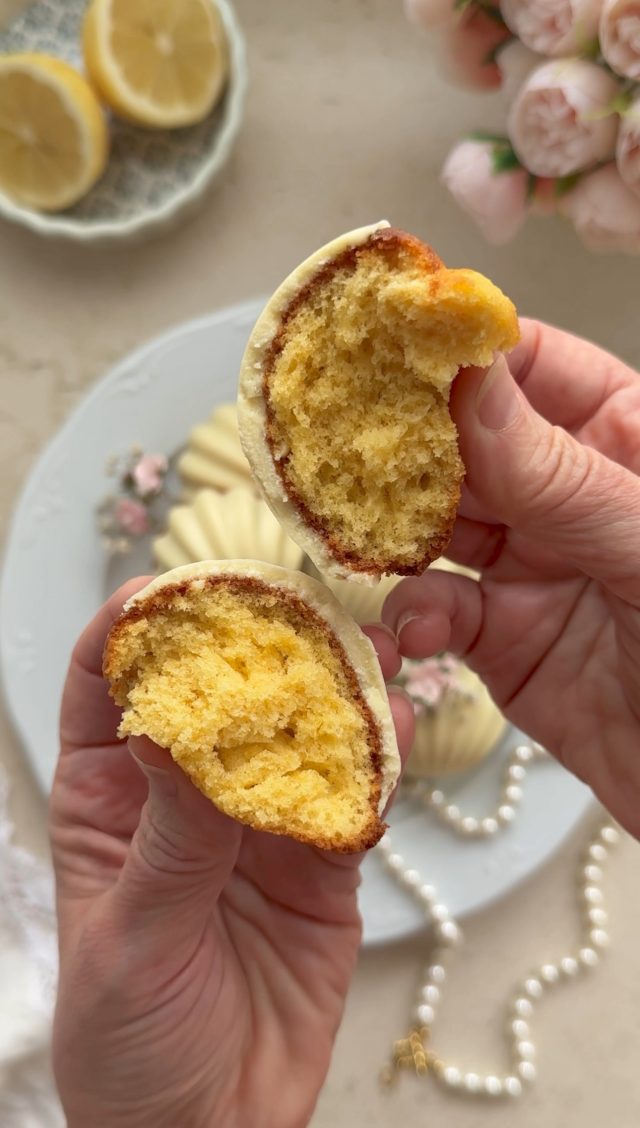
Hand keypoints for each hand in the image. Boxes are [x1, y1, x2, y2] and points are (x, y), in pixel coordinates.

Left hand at [50, 590, 412, 1127]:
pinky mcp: (324, 859)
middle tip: (293, 604)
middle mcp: (186, 793)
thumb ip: (167, 835)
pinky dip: (376, 762)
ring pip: (295, 730)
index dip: (132, 627)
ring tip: (366, 652)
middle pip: (215, 690)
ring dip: (331, 689)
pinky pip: (352, 795)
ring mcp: (259, 820)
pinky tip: (395, 729)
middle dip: (252, 642)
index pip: (108, 684)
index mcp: (111, 797)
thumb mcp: (131, 938)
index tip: (168, 588)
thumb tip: (171, 728)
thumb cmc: (131, 1044)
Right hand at [384, 319, 639, 837]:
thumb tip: (468, 381)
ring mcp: (529, 563)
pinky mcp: (497, 636)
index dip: (461, 354)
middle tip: (341, 441)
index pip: (531, 368)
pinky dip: (413, 619)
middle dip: (405, 443)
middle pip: (467, 441)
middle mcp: (567, 493)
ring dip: (393, 530)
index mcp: (623, 439)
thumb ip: (555, 471)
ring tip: (357, 532)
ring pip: (436, 523)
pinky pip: (435, 610)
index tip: (391, 347)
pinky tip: (416, 634)